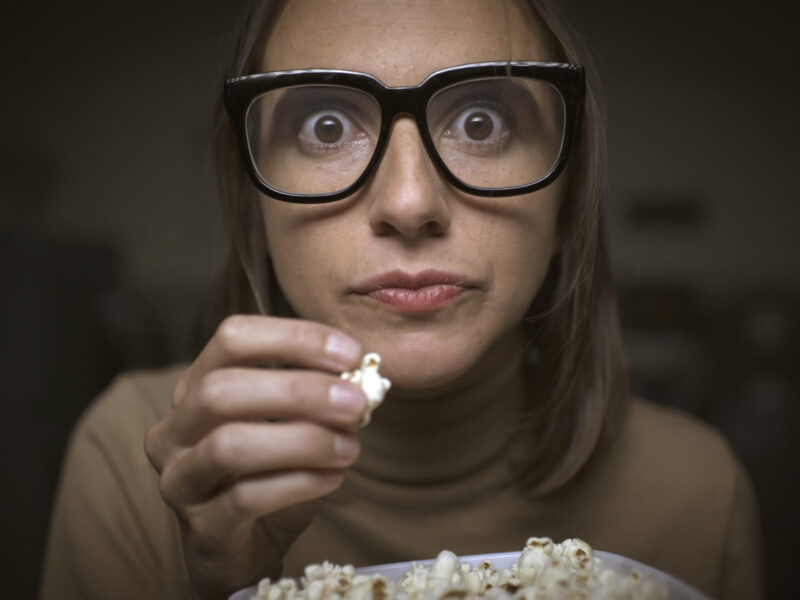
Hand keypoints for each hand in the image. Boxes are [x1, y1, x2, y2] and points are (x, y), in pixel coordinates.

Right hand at [144, 315, 366, 598]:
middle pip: (223, 389)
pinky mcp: (200, 527)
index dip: (294, 337)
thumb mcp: (293, 425)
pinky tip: (334, 478)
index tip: (351, 352)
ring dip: (303, 440)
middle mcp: (175, 427)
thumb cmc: (269, 475)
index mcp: (197, 386)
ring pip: (229, 445)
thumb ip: (318, 397)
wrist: (245, 551)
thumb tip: (362, 378)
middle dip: (300, 391)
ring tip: (351, 446)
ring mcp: (180, 478)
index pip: (233, 337)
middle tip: (357, 402)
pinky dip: (299, 482)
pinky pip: (245, 498)